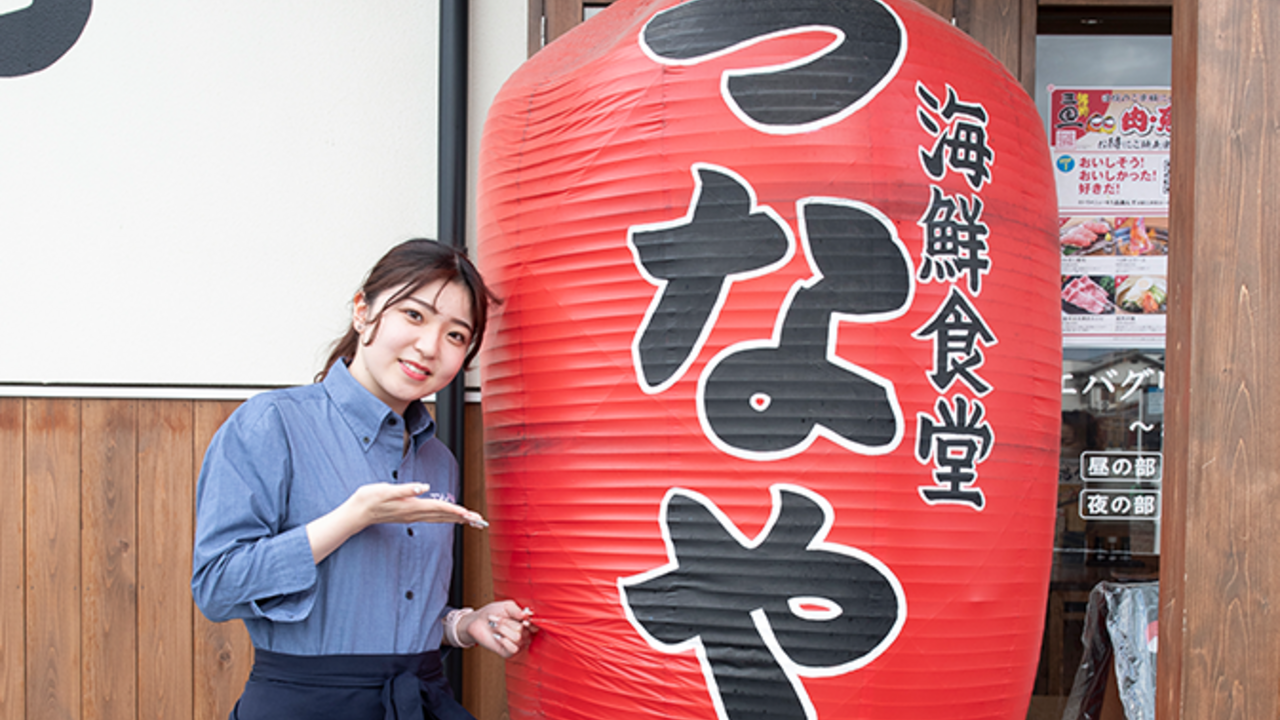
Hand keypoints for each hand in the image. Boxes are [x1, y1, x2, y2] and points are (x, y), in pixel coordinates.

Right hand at [307, 483, 485, 562]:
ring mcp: (412, 516)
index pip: (439, 509)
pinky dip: (445, 517)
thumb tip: (424, 487)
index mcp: (412, 507)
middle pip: (444, 517)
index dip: (456, 511)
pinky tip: (450, 517)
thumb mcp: (385, 490)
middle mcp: (414, 514)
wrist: (356, 513)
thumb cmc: (369, 499)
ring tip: (471, 521)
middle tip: (480, 521)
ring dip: (456, 519)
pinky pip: (432, 518)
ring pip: (439, 519)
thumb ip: (405, 489)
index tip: (470, 514)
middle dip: (463, 518)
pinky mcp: (409, 515)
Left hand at [459, 601, 536, 657]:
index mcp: (526, 624)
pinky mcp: (507, 653)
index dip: (530, 623)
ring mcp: (516, 645)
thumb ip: (516, 610)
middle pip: (523, 630)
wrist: (477, 621)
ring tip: (495, 626)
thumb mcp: (506, 606)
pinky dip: (503, 641)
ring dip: (503, 629)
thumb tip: (526, 615)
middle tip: (498, 619)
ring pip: (517, 638)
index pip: (536, 627)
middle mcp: (523, 635)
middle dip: (507, 622)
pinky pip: (513, 649)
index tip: (522, 618)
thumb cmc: (493, 612)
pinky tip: (497, 636)